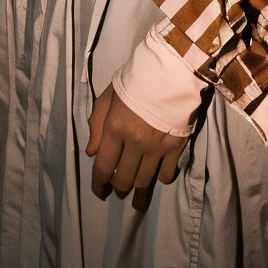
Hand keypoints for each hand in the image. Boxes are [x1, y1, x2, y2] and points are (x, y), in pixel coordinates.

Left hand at [85, 84, 188, 211]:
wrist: (170, 70)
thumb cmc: (135, 81)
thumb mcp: (107, 97)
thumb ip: (96, 125)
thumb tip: (92, 154)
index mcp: (115, 129)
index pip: (103, 168)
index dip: (98, 185)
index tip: (99, 192)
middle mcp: (135, 142)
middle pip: (124, 180)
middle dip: (118, 189)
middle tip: (118, 189)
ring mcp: (157, 147)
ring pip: (144, 181)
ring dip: (138, 192)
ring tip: (137, 197)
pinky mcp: (176, 147)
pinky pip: (166, 174)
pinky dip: (160, 178)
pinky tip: (157, 175)